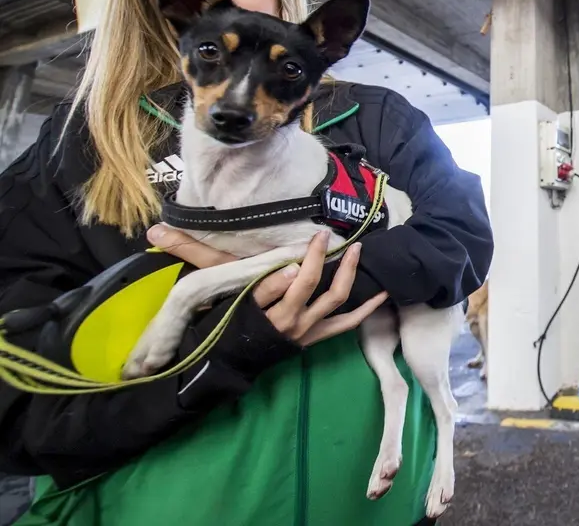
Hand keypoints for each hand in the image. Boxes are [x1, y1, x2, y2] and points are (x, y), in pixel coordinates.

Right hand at [146, 225, 386, 346]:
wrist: (226, 363)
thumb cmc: (220, 324)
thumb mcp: (213, 290)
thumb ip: (207, 261)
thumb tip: (178, 234)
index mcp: (263, 307)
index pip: (287, 279)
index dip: (305, 257)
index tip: (316, 236)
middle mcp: (288, 321)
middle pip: (314, 286)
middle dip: (325, 259)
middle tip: (331, 236)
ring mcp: (305, 332)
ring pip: (335, 301)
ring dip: (349, 275)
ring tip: (358, 251)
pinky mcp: (314, 339)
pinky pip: (345, 325)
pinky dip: (366, 310)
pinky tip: (382, 293)